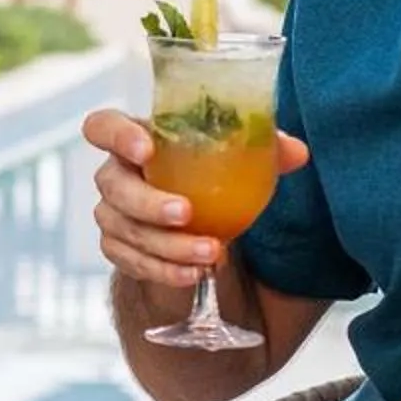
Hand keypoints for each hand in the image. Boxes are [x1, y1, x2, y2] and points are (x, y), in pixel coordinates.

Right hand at [83, 107, 310, 289]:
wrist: (194, 225)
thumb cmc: (209, 178)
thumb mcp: (238, 161)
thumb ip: (264, 150)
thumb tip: (297, 152)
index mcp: (137, 140)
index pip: (103, 127)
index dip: (116, 136)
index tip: (146, 150)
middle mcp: (116, 175)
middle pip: (114, 186)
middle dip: (149, 203)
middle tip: (186, 213)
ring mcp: (113, 215)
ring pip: (125, 230)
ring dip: (167, 245)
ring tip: (212, 253)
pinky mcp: (119, 249)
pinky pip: (133, 262)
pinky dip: (165, 270)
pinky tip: (195, 273)